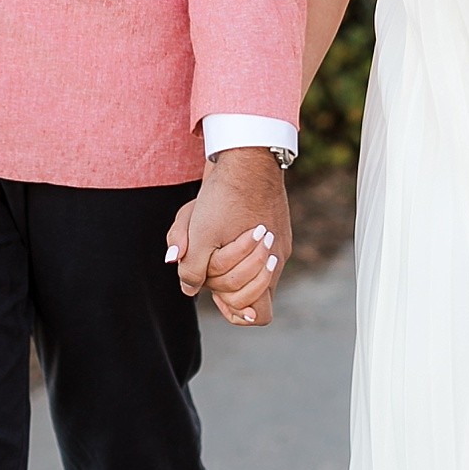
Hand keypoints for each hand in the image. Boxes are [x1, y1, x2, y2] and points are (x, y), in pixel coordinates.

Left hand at [169, 148, 289, 325]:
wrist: (247, 156)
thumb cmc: (224, 196)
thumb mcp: (199, 234)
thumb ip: (191, 269)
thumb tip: (189, 290)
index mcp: (266, 266)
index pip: (258, 314)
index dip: (235, 312)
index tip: (217, 296)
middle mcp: (278, 258)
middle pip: (252, 293)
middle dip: (226, 284)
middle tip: (209, 264)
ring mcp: (279, 240)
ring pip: (252, 269)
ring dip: (229, 262)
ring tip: (213, 240)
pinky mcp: (276, 223)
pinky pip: (256, 248)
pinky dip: (236, 245)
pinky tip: (222, 225)